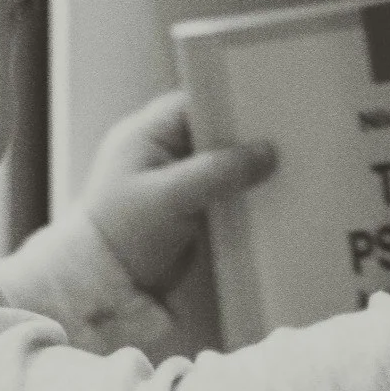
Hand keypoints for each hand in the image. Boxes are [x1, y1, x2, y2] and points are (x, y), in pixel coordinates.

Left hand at [80, 89, 276, 298]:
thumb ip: (217, 172)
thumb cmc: (122, 236)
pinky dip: (237, 194)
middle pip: (211, 133)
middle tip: (280, 143)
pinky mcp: (187, 208)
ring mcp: (174, 180)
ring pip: (218, 163)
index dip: (229, 106)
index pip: (195, 103)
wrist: (109, 287)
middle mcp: (159, 152)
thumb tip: (264, 153)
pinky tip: (263, 197)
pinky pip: (219, 191)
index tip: (266, 112)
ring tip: (279, 171)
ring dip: (242, 171)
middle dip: (242, 141)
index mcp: (144, 134)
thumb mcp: (170, 197)